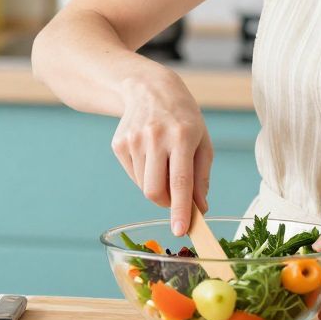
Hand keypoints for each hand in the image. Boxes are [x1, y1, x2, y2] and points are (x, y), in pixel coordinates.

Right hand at [112, 69, 211, 236]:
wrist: (148, 88)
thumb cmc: (183, 118)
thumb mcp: (201, 141)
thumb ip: (201, 176)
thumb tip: (200, 208)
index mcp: (181, 136)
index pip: (180, 181)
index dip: (181, 209)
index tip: (181, 231)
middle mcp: (155, 137)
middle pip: (155, 190)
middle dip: (167, 203)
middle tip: (177, 198)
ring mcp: (133, 140)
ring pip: (144, 186)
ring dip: (157, 186)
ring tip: (164, 163)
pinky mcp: (119, 144)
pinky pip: (133, 175)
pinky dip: (144, 175)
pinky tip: (150, 154)